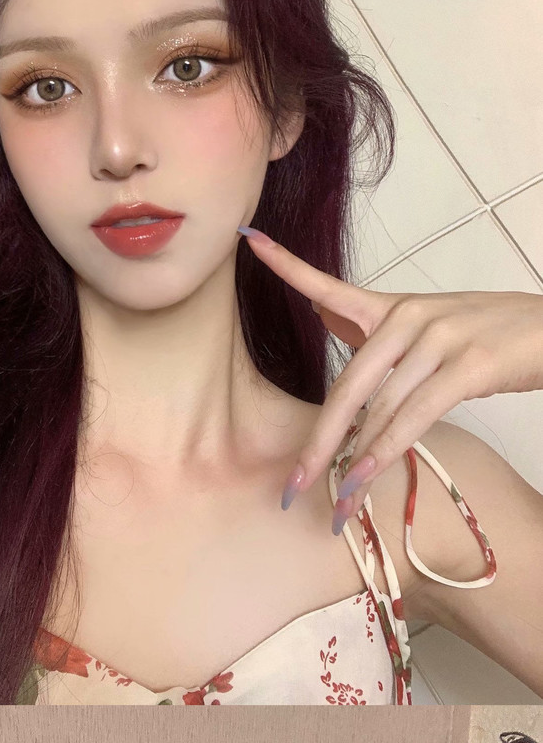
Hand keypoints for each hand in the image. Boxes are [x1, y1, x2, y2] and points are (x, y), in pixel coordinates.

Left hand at [239, 226, 542, 511]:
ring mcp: (438, 339)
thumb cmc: (493, 334)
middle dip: (319, 441)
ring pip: (379, 409)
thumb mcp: (431, 324)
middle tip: (292, 483)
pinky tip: (367, 475)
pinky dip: (386, 450)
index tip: (249, 241)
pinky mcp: (467, 366)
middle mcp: (409, 318)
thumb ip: (376, 326)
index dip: (288, 266)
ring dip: (355, 462)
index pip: (331, 286)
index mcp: (394, 307)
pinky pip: (414, 415)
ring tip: (338, 501)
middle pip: (348, 385)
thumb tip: (326, 316)